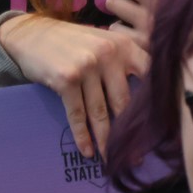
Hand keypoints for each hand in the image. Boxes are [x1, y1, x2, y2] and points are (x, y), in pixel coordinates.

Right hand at [0, 13, 147, 159]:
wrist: (33, 34)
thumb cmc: (74, 42)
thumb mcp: (105, 42)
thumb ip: (125, 62)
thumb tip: (148, 95)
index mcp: (124, 45)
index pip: (149, 75)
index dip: (155, 101)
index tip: (159, 126)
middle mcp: (109, 54)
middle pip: (125, 100)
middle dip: (130, 129)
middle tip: (137, 152)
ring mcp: (87, 66)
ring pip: (101, 111)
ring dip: (106, 139)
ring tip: (111, 157)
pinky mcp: (66, 80)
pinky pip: (78, 115)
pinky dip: (83, 136)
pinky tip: (88, 151)